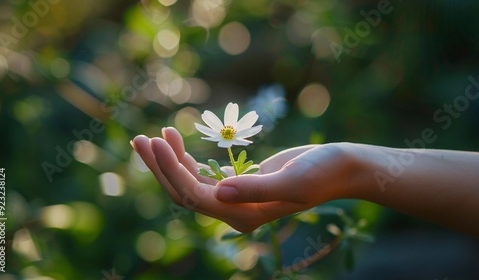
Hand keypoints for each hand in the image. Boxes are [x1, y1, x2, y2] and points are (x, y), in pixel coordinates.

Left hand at [132, 127, 356, 231]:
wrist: (338, 168)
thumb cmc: (321, 173)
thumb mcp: (293, 181)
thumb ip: (256, 189)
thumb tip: (219, 191)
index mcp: (245, 215)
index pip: (195, 196)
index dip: (172, 170)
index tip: (156, 140)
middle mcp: (234, 211)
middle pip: (184, 192)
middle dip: (160, 166)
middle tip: (140, 138)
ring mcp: (235, 198)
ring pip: (190, 183)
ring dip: (169, 161)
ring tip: (151, 135)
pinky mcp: (238, 184)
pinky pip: (202, 175)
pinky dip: (186, 158)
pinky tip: (175, 141)